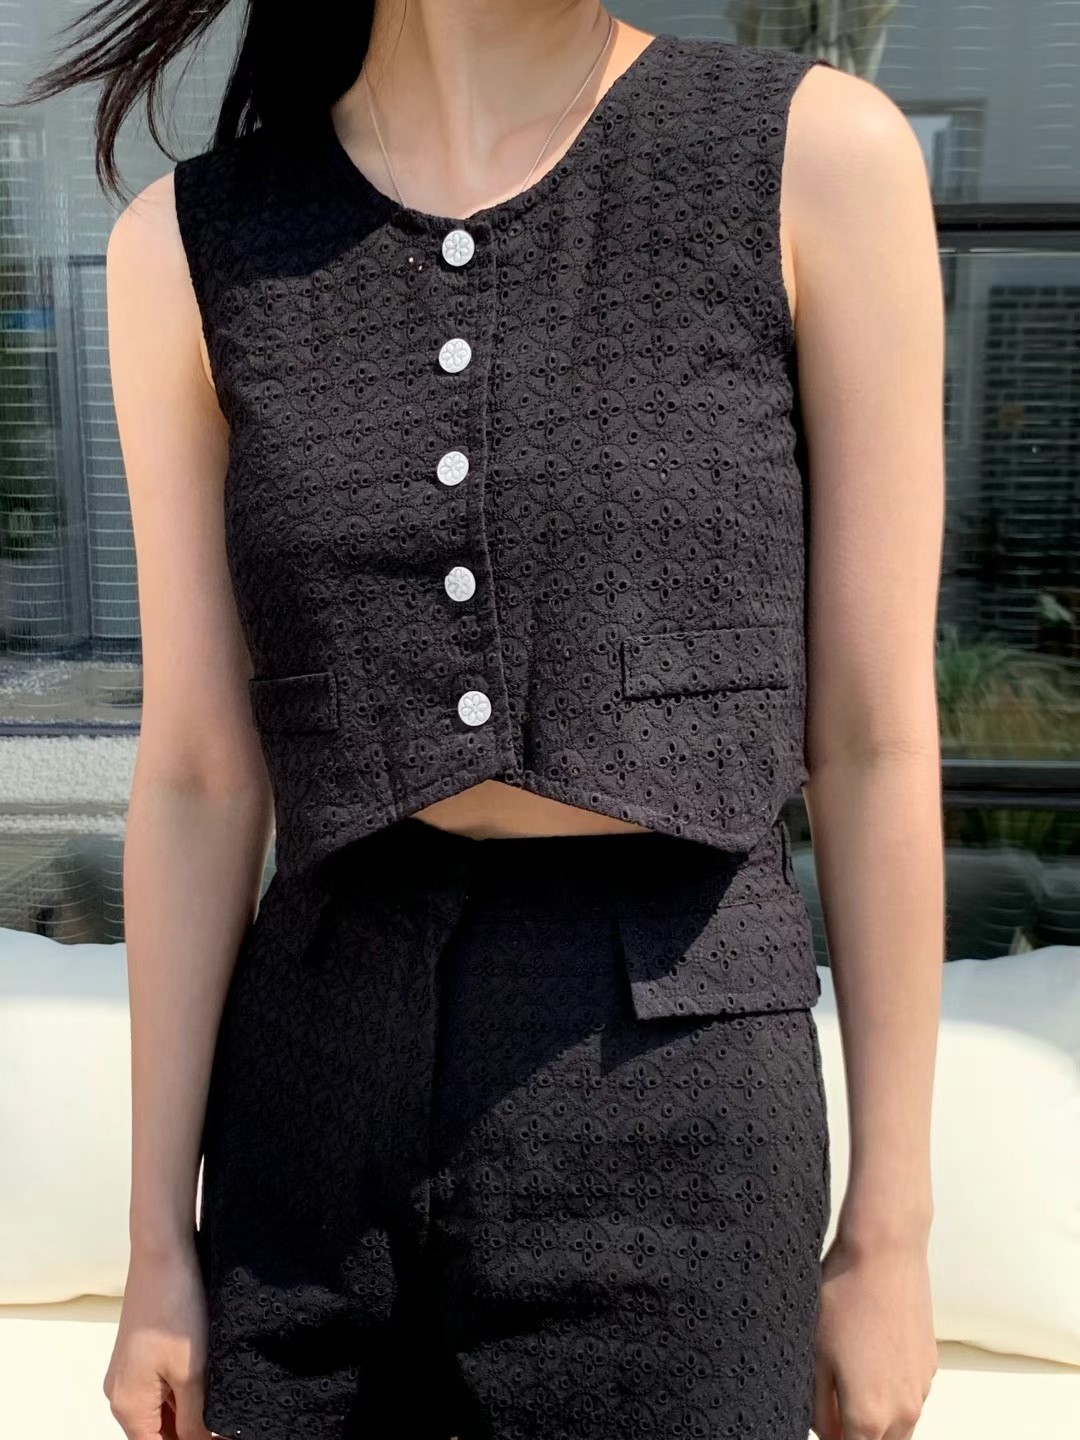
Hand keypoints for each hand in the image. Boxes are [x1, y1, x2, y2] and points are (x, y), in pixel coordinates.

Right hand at [103, 1239, 214, 1439]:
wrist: (162, 1253)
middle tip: (227, 1426)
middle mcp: (121, 1393)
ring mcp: (129, 1372)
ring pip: (162, 1411)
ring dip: (190, 1414)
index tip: (220, 1437)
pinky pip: (161, 1387)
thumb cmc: (173, 1307)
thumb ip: (196, 1419)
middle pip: (158, 1433)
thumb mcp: (192, 1372)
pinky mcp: (141, 1353)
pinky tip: (211, 1383)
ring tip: (224, 1408)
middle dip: (191, 1432)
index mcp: (128, 1406)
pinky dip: (184, 1393)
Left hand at [811, 1229, 937, 1439]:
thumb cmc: (845, 1297)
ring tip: (848, 1378)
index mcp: (869, 1416)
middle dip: (855, 1433)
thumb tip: (824, 1430)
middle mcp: (903, 1412)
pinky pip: (909, 1397)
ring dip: (876, 1418)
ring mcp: (921, 1389)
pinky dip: (891, 1392)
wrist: (885, 1253)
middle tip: (831, 1405)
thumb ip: (818, 1407)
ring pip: (898, 1426)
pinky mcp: (930, 1367)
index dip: (832, 1438)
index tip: (824, 1420)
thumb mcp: (815, 1354)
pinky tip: (869, 1357)